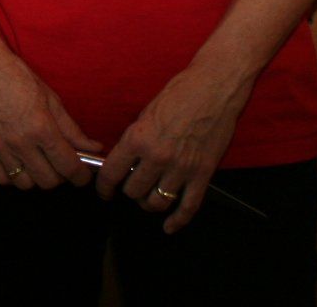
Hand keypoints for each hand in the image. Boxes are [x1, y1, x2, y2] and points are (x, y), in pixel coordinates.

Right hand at [0, 50, 99, 189]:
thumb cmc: (18, 78)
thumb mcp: (51, 100)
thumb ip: (72, 129)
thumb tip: (94, 148)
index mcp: (41, 128)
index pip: (68, 166)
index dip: (81, 176)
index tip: (83, 175)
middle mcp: (20, 142)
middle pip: (48, 181)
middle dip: (61, 177)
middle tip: (61, 164)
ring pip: (25, 184)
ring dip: (36, 178)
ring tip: (38, 164)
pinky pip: (1, 179)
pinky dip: (12, 177)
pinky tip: (18, 163)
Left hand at [97, 66, 248, 233]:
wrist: (213, 88)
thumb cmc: (178, 94)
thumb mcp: (145, 114)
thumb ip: (135, 140)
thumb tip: (125, 160)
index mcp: (138, 139)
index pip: (111, 173)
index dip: (103, 186)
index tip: (103, 190)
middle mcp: (158, 157)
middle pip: (133, 191)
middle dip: (128, 192)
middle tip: (129, 188)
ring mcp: (182, 168)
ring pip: (157, 202)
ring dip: (149, 204)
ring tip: (147, 199)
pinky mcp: (203, 174)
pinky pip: (189, 206)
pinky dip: (178, 221)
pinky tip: (169, 227)